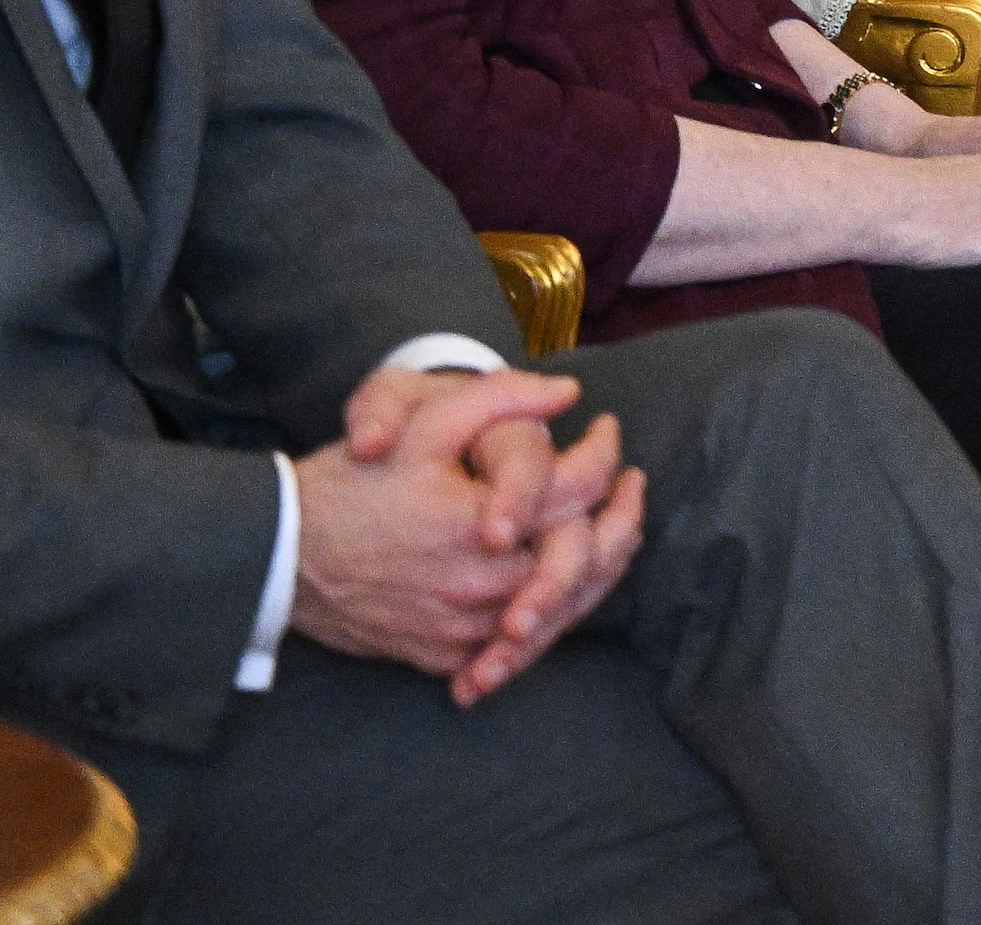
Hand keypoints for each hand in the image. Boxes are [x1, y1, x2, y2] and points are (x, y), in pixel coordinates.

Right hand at [295, 363, 643, 700]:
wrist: (277, 557)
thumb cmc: (351, 484)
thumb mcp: (420, 425)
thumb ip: (499, 400)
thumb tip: (569, 395)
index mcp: (482, 524)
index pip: (578, 494)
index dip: (606, 456)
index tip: (608, 430)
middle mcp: (479, 584)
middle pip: (583, 561)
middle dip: (620, 520)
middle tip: (633, 487)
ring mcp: (461, 628)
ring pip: (557, 610)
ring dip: (593, 571)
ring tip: (613, 528)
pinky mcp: (441, 655)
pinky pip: (513, 647)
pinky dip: (547, 616)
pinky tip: (566, 583)